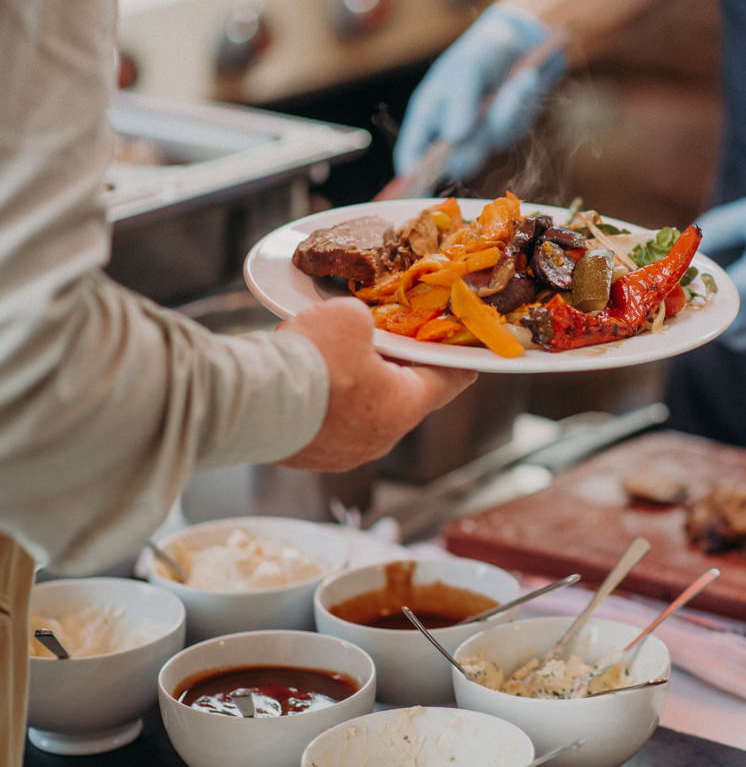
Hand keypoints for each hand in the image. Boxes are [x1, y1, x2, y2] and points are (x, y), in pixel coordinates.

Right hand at [274, 298, 475, 470]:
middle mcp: (380, 440)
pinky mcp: (309, 458)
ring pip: (362, 413)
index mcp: (404, 407)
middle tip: (388, 346)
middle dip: (395, 370)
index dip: (456, 363)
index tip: (466, 359)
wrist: (249, 402)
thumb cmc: (311, 361)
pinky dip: (324, 403)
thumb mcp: (351, 317)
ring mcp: (343, 455)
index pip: (447, 382)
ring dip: (355, 388)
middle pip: (400, 397)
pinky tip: (307, 380)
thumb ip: (366, 321)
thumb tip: (355, 327)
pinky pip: (328, 425)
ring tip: (336, 359)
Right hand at [395, 4, 566, 181]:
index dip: (413, 177)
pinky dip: (519, 102)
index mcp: (428, 117)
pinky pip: (512, 128)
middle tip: (482, 115)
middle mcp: (450, 133)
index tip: (421, 190)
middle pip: (455, 163)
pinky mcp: (504, 133)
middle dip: (472, 145)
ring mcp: (479, 137)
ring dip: (502, 112)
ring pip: (489, 142)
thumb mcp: (465, 69)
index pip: (412, 155)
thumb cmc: (480, 54)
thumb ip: (459, 101)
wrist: (518, 44)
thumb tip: (455, 137)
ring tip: (515, 80)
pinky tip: (527, 79)